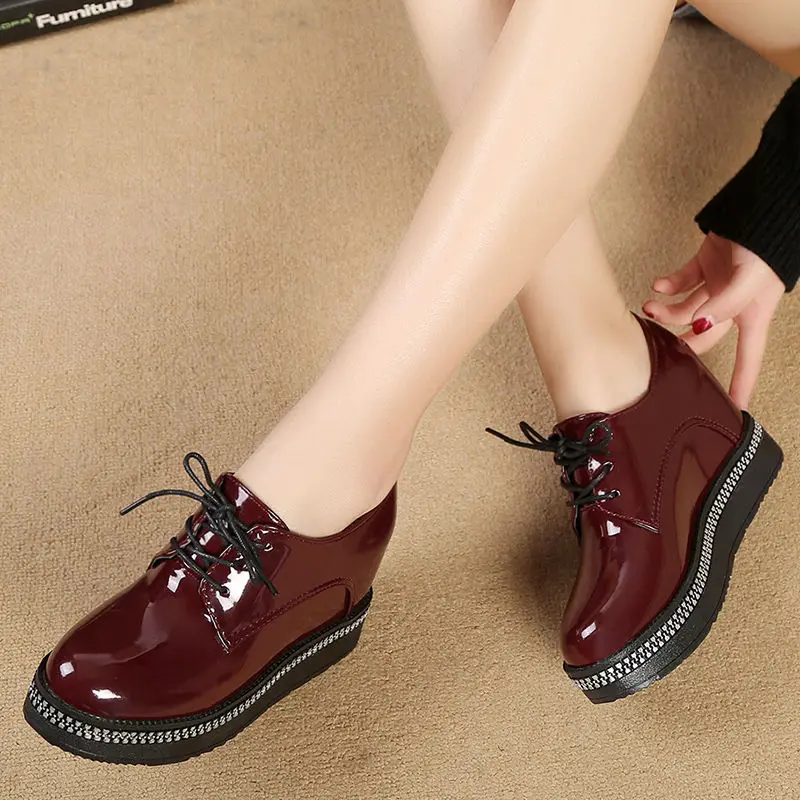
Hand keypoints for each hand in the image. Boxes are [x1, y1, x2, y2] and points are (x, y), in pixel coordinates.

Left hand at [642, 233, 783, 409]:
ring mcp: (717, 286)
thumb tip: (699, 326)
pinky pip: (681, 284)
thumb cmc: (765, 246)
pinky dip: (666, 287)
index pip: (749, 356)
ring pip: (686, 310)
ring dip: (665, 311)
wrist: (758, 208)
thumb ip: (725, 305)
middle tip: (659, 347)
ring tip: (649, 307)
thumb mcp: (751, 279)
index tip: (735, 407)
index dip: (742, 383)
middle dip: (682, 343)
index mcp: (752, 313)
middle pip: (704, 336)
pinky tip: (657, 286)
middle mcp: (733, 305)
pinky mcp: (703, 266)